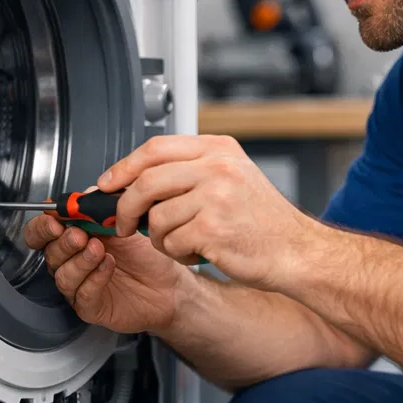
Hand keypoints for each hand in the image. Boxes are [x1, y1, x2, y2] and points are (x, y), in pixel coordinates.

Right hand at [24, 214, 188, 333]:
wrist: (168, 284)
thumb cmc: (145, 256)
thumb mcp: (124, 222)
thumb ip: (101, 207)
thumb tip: (84, 194)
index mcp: (73, 238)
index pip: (41, 233)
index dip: (42, 227)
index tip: (55, 220)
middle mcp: (71, 263)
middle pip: (49, 253)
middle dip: (63, 242)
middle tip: (80, 235)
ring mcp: (78, 287)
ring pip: (63, 276)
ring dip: (80, 260)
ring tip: (99, 250)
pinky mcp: (90, 307)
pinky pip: (82, 295)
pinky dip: (93, 278)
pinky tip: (108, 266)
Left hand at [100, 135, 322, 289]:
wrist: (297, 251)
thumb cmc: (263, 221)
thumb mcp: (232, 177)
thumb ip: (189, 171)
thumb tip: (134, 179)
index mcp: (218, 149)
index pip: (155, 148)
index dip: (123, 167)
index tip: (106, 183)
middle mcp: (217, 167)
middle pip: (145, 181)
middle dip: (124, 207)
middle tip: (122, 223)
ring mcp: (215, 196)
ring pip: (155, 217)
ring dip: (160, 238)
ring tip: (185, 241)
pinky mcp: (212, 228)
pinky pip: (170, 242)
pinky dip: (178, 254)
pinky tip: (200, 252)